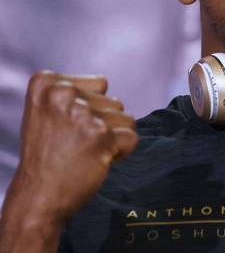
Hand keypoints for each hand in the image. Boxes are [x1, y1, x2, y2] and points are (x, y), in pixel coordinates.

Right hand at [3, 71, 138, 225]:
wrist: (37, 197)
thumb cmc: (47, 155)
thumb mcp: (48, 111)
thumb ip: (75, 92)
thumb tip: (105, 83)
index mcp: (47, 82)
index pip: (100, 84)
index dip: (92, 109)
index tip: (68, 127)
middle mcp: (63, 93)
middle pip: (114, 101)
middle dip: (103, 124)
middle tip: (77, 144)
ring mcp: (83, 113)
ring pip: (126, 118)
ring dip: (113, 138)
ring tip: (86, 152)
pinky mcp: (101, 134)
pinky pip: (132, 137)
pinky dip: (121, 152)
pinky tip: (96, 161)